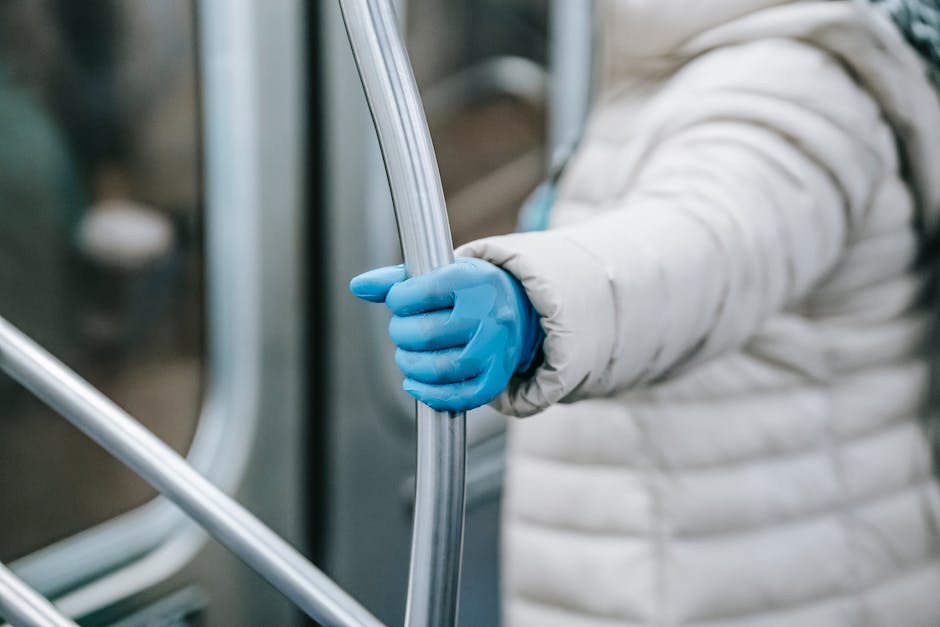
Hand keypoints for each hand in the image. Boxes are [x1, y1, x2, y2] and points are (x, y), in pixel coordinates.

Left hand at [350, 257, 542, 411]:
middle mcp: (489, 315)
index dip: (399, 300)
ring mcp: (496, 349)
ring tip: (407, 356)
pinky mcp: (497, 377)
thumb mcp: (437, 274)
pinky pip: (461, 397)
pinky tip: (414, 384)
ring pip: (442, 368)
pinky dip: (430, 395)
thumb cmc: (467, 291)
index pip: (422, 292)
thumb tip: (359, 286)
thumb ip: (395, 280)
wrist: (516, 308)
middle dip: (401, 334)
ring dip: (411, 366)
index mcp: (473, 283)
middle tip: (402, 331)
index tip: (399, 302)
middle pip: (427, 334)